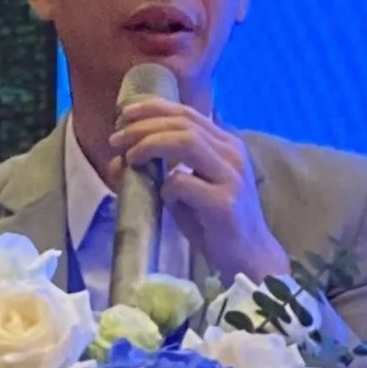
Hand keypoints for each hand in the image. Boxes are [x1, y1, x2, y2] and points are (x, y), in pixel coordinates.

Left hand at [108, 99, 289, 284]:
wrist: (249, 258)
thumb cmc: (215, 223)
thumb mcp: (191, 187)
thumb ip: (165, 168)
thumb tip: (120, 158)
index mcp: (227, 145)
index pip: (187, 113)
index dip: (153, 108)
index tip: (124, 115)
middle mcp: (233, 154)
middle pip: (183, 123)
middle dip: (144, 126)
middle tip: (117, 139)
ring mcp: (231, 177)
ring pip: (186, 142)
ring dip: (151, 144)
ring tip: (130, 158)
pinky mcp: (225, 204)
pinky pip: (184, 183)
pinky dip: (166, 187)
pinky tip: (164, 199)